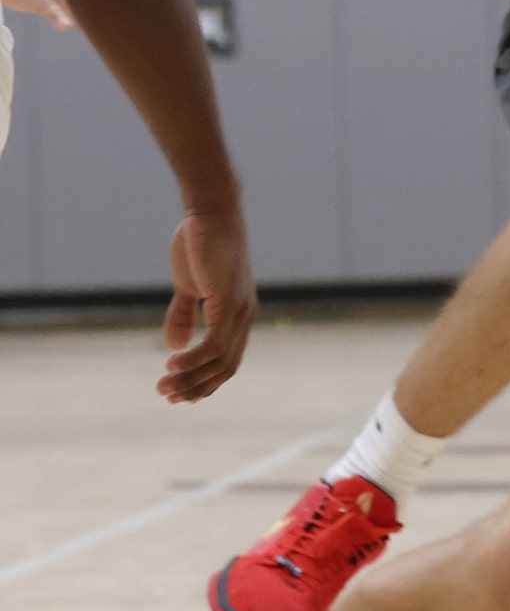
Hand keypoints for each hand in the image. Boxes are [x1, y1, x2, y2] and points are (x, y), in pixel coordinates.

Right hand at [159, 208, 257, 402]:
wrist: (210, 214)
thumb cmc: (200, 244)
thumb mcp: (189, 286)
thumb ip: (183, 314)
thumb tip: (175, 347)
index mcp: (238, 315)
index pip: (228, 360)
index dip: (205, 381)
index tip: (179, 395)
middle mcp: (245, 316)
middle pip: (226, 367)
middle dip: (196, 387)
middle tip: (166, 396)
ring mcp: (240, 310)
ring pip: (220, 360)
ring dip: (191, 378)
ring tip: (164, 385)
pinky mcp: (229, 301)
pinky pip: (215, 343)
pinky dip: (194, 359)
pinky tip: (172, 363)